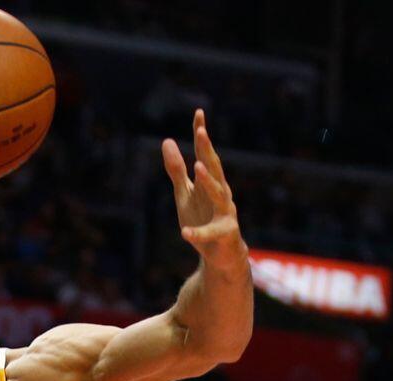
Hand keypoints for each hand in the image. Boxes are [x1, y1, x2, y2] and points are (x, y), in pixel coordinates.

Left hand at [162, 109, 244, 269]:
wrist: (222, 256)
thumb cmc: (204, 220)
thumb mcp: (185, 194)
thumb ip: (177, 170)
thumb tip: (166, 140)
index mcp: (209, 182)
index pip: (205, 155)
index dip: (201, 135)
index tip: (199, 113)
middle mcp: (221, 194)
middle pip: (215, 169)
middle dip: (208, 151)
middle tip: (202, 133)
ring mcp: (226, 213)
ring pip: (219, 195)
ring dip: (209, 181)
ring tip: (198, 168)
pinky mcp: (225, 234)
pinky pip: (210, 233)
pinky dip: (197, 232)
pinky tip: (185, 232)